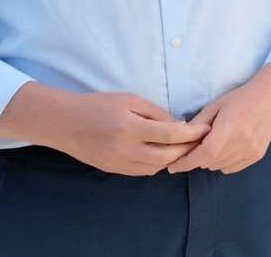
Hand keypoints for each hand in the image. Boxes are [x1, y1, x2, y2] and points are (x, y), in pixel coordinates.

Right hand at [0, 84, 209, 175]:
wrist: (64, 123)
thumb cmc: (98, 105)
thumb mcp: (130, 100)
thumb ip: (156, 113)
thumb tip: (180, 125)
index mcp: (129, 127)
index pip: (170, 135)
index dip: (192, 134)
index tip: (206, 129)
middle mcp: (124, 149)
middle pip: (166, 156)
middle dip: (187, 149)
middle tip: (200, 141)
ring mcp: (117, 162)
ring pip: (156, 167)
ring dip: (173, 159)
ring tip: (184, 147)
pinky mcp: (112, 170)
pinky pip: (142, 171)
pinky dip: (156, 164)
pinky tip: (162, 153)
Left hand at [166, 63, 270, 173]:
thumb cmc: (240, 98)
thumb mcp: (214, 107)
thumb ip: (197, 125)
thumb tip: (179, 142)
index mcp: (229, 129)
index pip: (203, 154)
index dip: (185, 162)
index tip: (172, 166)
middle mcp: (241, 143)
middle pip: (209, 162)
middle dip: (197, 158)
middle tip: (194, 146)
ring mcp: (250, 151)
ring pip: (218, 166)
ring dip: (210, 160)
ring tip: (213, 143)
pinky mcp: (256, 156)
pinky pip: (230, 168)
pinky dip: (223, 162)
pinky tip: (226, 148)